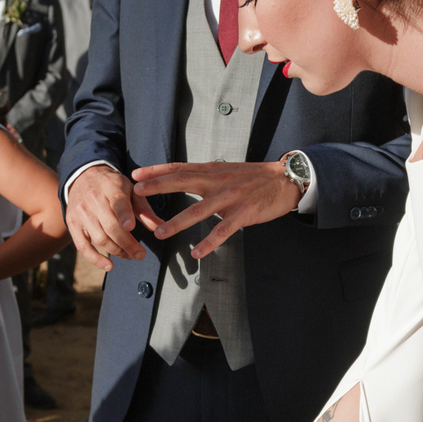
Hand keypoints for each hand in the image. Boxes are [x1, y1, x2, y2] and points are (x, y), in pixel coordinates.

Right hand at [66, 166, 161, 270]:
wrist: (83, 177)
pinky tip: (109, 266)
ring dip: (117, 251)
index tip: (131, 227)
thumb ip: (145, 209)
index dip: (124, 215)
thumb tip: (160, 227)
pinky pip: (82, 246)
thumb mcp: (131, 190)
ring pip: (99, 238)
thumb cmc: (113, 186)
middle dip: (128, 244)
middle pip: (110, 226)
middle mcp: (93, 199)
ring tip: (130, 255)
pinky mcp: (72, 223)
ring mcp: (81, 212)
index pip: (117, 202)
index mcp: (110, 187)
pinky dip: (95, 259)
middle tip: (140, 254)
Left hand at [132, 161, 299, 258]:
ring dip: (177, 222)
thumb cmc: (254, 178)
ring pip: (198, 211)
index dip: (157, 171)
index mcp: (213, 170)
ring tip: (159, 233)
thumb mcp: (227, 170)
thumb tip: (183, 177)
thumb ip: (206, 175)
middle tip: (137, 194)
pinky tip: (197, 253)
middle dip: (158, 187)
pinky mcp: (243, 213)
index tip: (137, 175)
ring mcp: (230, 198)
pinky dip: (209, 243)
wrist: (285, 180)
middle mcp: (218, 181)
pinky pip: (223, 231)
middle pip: (183, 182)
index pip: (180, 168)